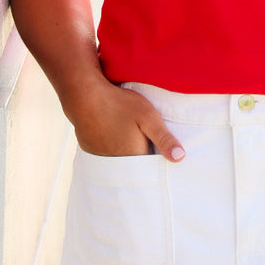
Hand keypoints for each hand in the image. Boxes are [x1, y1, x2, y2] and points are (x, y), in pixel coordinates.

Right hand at [60, 80, 184, 161]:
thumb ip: (164, 139)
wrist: (84, 95)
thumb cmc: (119, 104)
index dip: (157, 161)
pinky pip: (107, 156)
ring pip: (121, 161)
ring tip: (130, 138)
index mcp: (135, 157)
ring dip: (127, 154)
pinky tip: (115, 136)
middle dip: (143, 160)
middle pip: (136, 166)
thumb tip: (180, 158)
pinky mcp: (91, 150)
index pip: (151, 169)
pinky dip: (112, 149)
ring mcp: (101, 157)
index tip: (163, 153)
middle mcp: (117, 162)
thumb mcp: (148, 117)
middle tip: (146, 141)